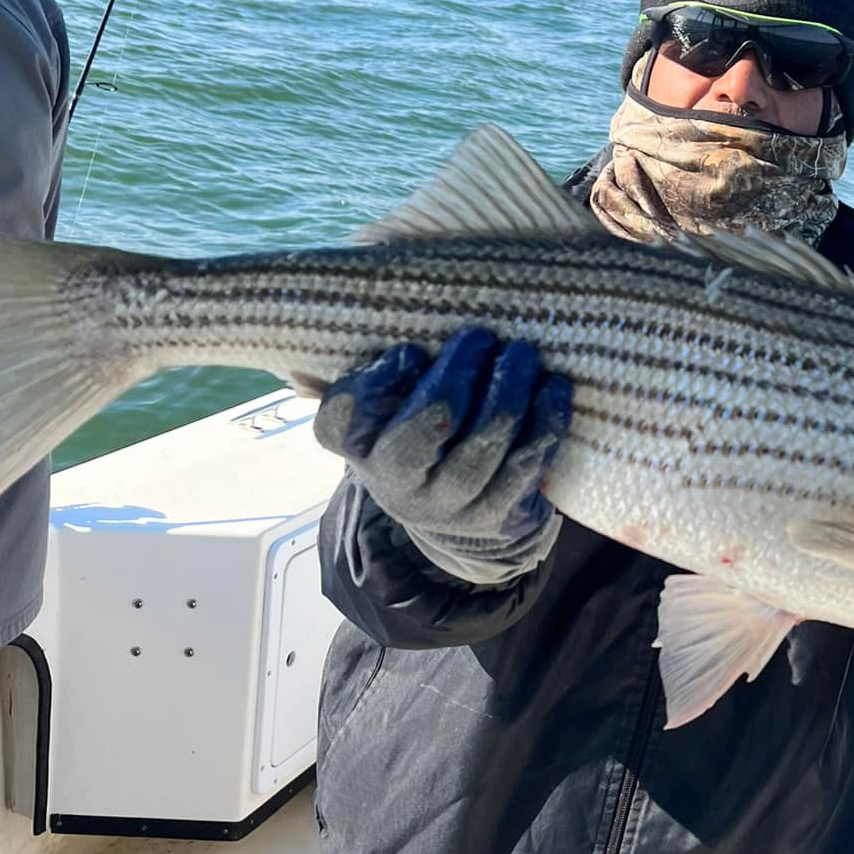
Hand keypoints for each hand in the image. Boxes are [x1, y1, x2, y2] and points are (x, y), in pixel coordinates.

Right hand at [314, 328, 572, 585]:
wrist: (456, 512)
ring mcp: (447, 505)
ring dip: (506, 394)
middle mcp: (394, 483)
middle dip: (455, 377)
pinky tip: (553, 390)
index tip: (408, 352)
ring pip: (479, 451)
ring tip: (523, 354)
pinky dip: (544, 424)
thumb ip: (361, 375)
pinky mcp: (495, 516)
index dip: (374, 385)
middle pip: (420, 432)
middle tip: (480, 336)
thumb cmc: (417, 433)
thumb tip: (300, 360)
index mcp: (357, 448)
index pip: (342, 420)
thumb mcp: (382, 408)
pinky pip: (524, 468)